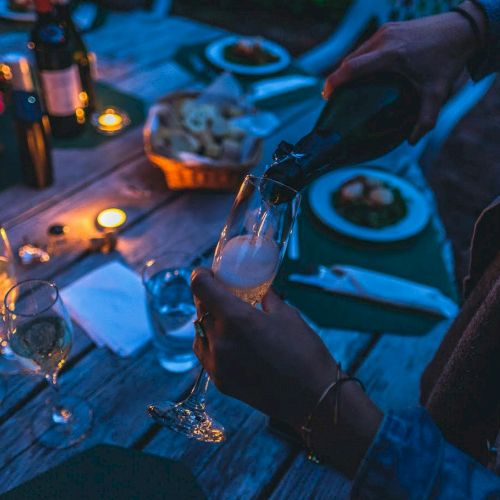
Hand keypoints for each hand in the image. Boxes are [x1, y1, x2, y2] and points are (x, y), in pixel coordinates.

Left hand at [191, 268, 381, 475]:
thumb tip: (257, 289)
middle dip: (207, 297)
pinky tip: (228, 340)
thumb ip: (264, 298)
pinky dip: (211, 342)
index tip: (206, 273)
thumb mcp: (286, 314)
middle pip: (200, 308)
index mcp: (236, 318)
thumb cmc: (304, 352)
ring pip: (199, 331)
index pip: (200, 287)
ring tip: (226, 319)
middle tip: (221, 293)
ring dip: (208, 320)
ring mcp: (217, 364)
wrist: (314, 398)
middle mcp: (220, 340)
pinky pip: (205, 354)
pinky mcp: (220, 381)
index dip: (200, 275)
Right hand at [323, 2, 485, 143]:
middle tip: (333, 97)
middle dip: (338, 78)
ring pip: (356, 52)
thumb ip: (425, 120)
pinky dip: (359, 60)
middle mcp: (384, 40)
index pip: (352, 68)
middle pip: (350, 60)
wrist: (462, 29)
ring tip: (345, 87)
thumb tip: (411, 141)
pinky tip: (361, 73)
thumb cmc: (448, 61)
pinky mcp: (389, 28)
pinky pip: (366, 46)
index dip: (334, 81)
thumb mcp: (438, 94)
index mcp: (391, 55)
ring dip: (348, 69)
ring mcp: (385, 31)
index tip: (325, 95)